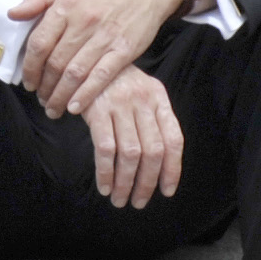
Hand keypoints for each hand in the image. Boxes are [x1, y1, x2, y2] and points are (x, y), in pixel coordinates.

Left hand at [9, 0, 187, 117]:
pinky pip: (101, 76)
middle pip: (56, 62)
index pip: (39, 42)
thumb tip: (12, 14)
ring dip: (60, 95)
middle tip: (40, 99)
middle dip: (44, 87)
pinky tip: (74, 107)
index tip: (28, 82)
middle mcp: (83, 21)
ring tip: (53, 108)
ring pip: (75, 73)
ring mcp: (104, 37)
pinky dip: (86, 95)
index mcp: (66, 5)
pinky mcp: (123, 50)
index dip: (30, 67)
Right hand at [76, 64, 187, 209]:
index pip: (174, 140)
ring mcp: (121, 104)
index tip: (166, 191)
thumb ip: (153, 120)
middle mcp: (143, 100)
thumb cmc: (116, 81)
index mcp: (159, 98)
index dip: (173, 169)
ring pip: (130, 154)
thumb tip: (160, 165)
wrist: (87, 57)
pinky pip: (105, 149)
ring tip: (120, 199)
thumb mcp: (142, 92)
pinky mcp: (97, 109)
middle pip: (153, 151)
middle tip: (138, 201)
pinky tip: (104, 186)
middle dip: (147, 182)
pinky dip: (106, 172)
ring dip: (125, 182)